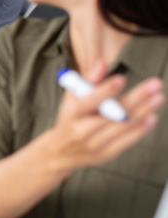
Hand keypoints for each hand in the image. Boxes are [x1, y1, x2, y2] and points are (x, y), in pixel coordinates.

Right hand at [46, 60, 163, 172]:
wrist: (59, 152)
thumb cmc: (70, 118)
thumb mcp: (71, 98)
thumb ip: (88, 81)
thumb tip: (103, 63)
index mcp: (71, 114)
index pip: (88, 101)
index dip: (105, 90)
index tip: (122, 78)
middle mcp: (81, 130)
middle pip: (111, 114)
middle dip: (135, 98)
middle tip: (154, 85)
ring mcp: (94, 144)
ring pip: (121, 127)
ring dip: (143, 111)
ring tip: (158, 98)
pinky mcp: (105, 155)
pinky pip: (125, 141)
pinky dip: (140, 129)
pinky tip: (151, 117)